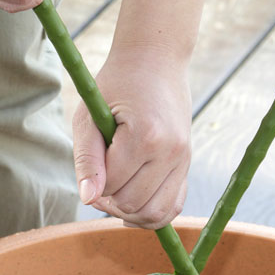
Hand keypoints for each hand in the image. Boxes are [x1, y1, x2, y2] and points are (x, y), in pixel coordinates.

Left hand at [72, 46, 191, 228]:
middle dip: (108, 198)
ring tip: (115, 191)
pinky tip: (135, 200)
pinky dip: (152, 212)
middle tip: (99, 178)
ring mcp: (184, 159)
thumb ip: (86, 160)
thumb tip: (87, 199)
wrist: (156, 60)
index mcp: (145, 136)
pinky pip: (173, 207)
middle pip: (131, 204)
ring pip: (154, 213)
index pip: (110, 186)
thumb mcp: (89, 116)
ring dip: (129, 211)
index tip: (92, 163)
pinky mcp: (187, 163)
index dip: (93, 181)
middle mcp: (170, 151)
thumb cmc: (116, 85)